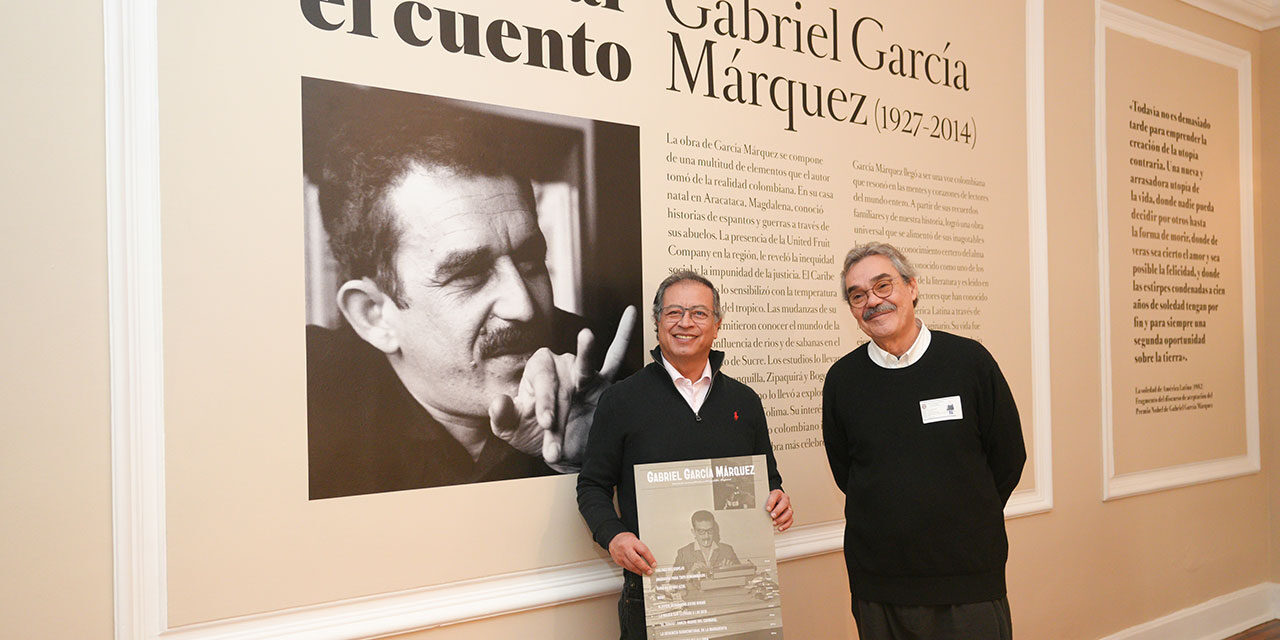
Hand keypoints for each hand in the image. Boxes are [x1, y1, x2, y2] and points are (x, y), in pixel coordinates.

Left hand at [489, 306, 637, 471]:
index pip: (541, 380)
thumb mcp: (513, 430)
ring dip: (585, 352)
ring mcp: (583, 373)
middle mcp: (560, 365)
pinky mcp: (603, 383)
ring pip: (584, 365)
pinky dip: (623, 335)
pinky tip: (630, 313)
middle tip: (551, 424)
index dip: (543, 401)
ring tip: (586, 336)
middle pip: (561, 378)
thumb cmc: (534, 435)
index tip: (545, 423)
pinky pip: (615, 358)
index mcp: (537, 371)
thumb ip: (503, 417)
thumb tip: (498, 401)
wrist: (563, 451)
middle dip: (557, 403)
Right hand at [608, 531, 655, 575]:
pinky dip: (634, 571)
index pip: (643, 551)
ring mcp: (621, 555)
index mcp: (632, 542)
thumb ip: (641, 548)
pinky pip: (627, 568)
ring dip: (639, 571)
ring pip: (631, 566)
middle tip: (650, 571)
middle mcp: (626, 549)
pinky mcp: (618, 561)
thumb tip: (650, 558)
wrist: (614, 539)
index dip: (650, 558)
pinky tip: (638, 571)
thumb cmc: (626, 539)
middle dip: (644, 567)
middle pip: (636, 560)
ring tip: (645, 573)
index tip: (654, 564)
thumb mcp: (635, 539)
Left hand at [765, 489, 792, 531]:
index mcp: (778, 493)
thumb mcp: (765, 498)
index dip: (772, 502)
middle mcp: (785, 499)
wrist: (774, 502)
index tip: (767, 509)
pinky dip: (785, 525)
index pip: (776, 494)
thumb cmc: (768, 501)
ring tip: (774, 523)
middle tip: (772, 516)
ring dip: (781, 519)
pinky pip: (790, 520)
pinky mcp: (789, 515)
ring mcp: (788, 507)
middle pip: (785, 503)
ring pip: (789, 512)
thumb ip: (762, 502)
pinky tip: (779, 528)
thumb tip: (754, 507)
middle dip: (778, 510)